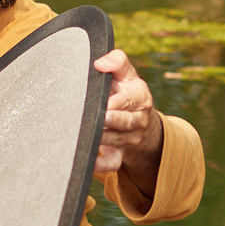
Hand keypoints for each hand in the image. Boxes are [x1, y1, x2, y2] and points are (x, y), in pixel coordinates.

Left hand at [91, 49, 164, 176]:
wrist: (139, 122)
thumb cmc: (126, 92)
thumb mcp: (126, 74)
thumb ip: (116, 62)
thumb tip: (99, 63)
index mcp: (140, 98)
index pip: (131, 99)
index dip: (118, 102)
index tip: (105, 103)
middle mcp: (138, 120)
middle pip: (126, 122)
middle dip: (112, 121)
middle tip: (99, 118)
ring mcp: (130, 139)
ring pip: (116, 140)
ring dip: (100, 137)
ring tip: (84, 131)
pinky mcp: (120, 156)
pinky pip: (111, 163)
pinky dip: (100, 163)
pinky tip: (87, 158)